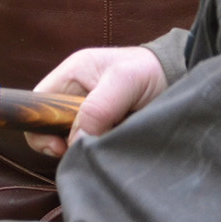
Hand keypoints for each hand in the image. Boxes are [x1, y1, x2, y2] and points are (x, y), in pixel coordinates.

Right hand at [26, 47, 168, 157]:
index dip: (40, 127)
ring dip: (84, 146)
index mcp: (70, 75)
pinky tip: (112, 147)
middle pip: (50, 124)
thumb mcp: (124, 81)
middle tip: (83, 151)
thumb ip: (98, 108)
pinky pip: (90, 143)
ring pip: (70, 137)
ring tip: (105, 145)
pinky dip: (98, 150)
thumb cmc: (150, 70)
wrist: (182, 76)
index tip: (59, 146)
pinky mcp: (104, 127)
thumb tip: (78, 140)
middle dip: (63, 141)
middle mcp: (74, 94)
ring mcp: (89, 112)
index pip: (37, 104)